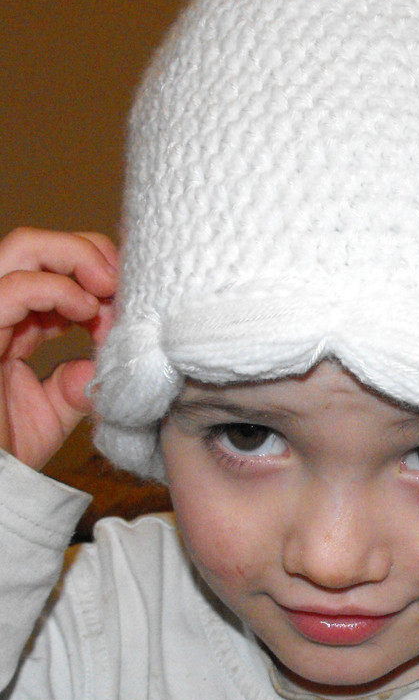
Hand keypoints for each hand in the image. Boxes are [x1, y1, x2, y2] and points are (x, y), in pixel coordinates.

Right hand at [0, 228, 116, 469]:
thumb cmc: (5, 454)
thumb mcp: (53, 412)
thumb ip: (77, 381)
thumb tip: (102, 361)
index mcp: (10, 327)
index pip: (48, 271)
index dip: (91, 270)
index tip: (126, 294)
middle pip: (34, 246)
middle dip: (85, 250)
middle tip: (121, 278)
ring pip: (22, 248)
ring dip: (75, 257)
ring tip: (108, 286)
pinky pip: (13, 288)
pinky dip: (57, 289)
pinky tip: (85, 310)